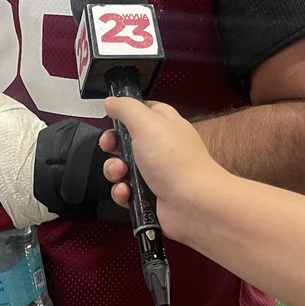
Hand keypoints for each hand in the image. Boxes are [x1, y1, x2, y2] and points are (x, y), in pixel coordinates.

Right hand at [100, 98, 221, 240]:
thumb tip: (112, 101)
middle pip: (127, 141)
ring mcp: (156, 174)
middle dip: (113, 145)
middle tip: (111, 147)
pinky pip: (126, 192)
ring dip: (114, 171)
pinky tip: (127, 192)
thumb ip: (126, 108)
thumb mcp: (147, 123)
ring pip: (122, 168)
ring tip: (121, 173)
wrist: (193, 204)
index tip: (112, 117)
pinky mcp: (150, 196)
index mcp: (165, 126)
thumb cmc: (179, 163)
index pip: (144, 111)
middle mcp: (161, 149)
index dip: (126, 113)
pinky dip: (123, 192)